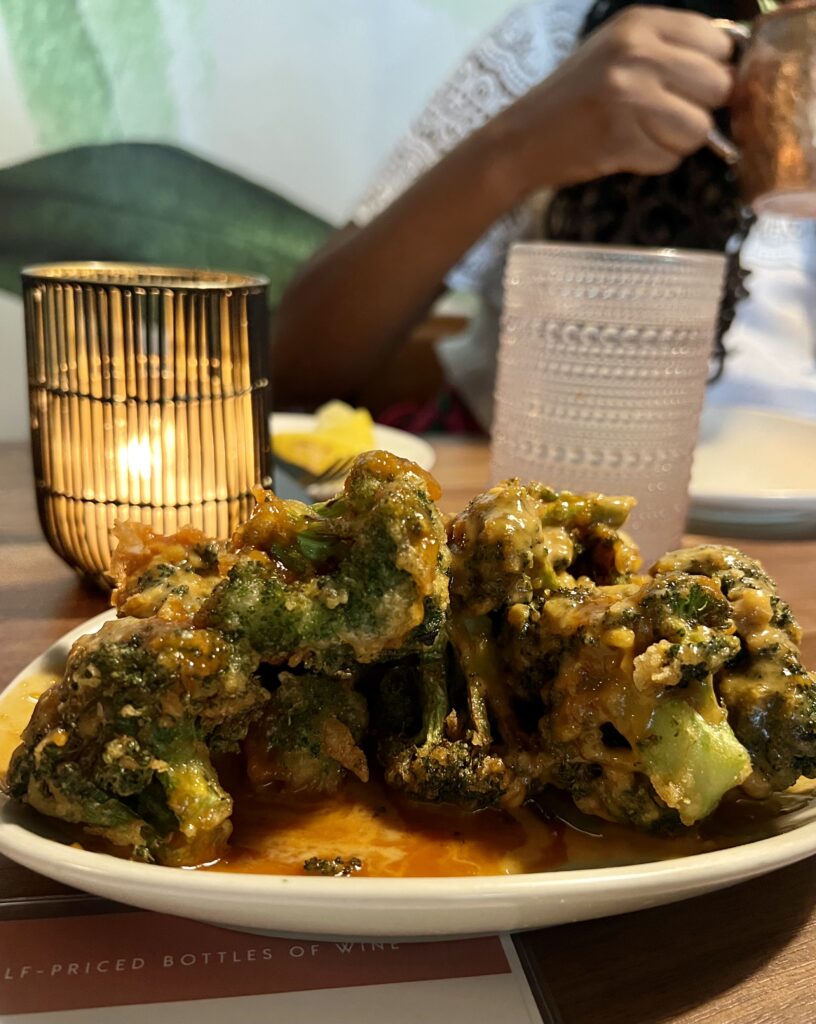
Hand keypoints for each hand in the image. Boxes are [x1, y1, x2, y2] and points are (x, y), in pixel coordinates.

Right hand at [494, 6, 734, 191]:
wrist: (523, 138)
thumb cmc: (575, 95)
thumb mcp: (619, 49)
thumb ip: (670, 48)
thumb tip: (730, 66)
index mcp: (641, 22)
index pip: (719, 43)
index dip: (712, 70)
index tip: (691, 86)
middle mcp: (638, 52)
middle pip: (718, 86)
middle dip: (701, 108)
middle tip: (669, 115)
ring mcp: (630, 96)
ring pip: (699, 128)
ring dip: (679, 141)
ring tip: (647, 134)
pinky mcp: (622, 138)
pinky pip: (670, 158)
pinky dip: (656, 161)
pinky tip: (629, 149)